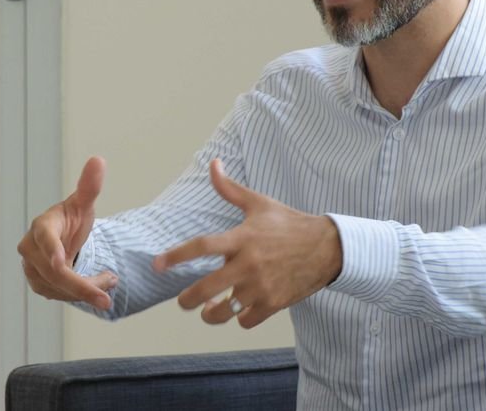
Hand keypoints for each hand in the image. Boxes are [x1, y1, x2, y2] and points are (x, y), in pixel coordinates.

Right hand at [17, 156, 117, 309]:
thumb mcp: (82, 203)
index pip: (45, 238)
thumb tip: (98, 160)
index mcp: (42, 226)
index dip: (52, 249)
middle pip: (55, 271)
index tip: (60, 261)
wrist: (61, 237)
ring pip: (58, 287)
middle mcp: (30, 248)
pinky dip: (80, 295)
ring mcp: (31, 268)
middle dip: (83, 284)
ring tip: (109, 281)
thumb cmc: (70, 218)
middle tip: (110, 289)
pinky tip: (96, 288)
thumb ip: (90, 186)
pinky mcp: (37, 284)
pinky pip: (59, 295)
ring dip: (86, 289)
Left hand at [153, 159, 341, 327]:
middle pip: (206, 288)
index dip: (176, 255)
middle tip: (182, 301)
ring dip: (212, 314)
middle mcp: (249, 264)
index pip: (202, 246)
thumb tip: (214, 164)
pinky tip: (239, 310)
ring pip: (224, 311)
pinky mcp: (274, 303)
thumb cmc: (290, 224)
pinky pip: (246, 320)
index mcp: (242, 238)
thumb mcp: (260, 203)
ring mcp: (261, 286)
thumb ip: (230, 189)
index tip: (157, 264)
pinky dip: (240, 318)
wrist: (328, 248)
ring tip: (209, 311)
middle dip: (188, 299)